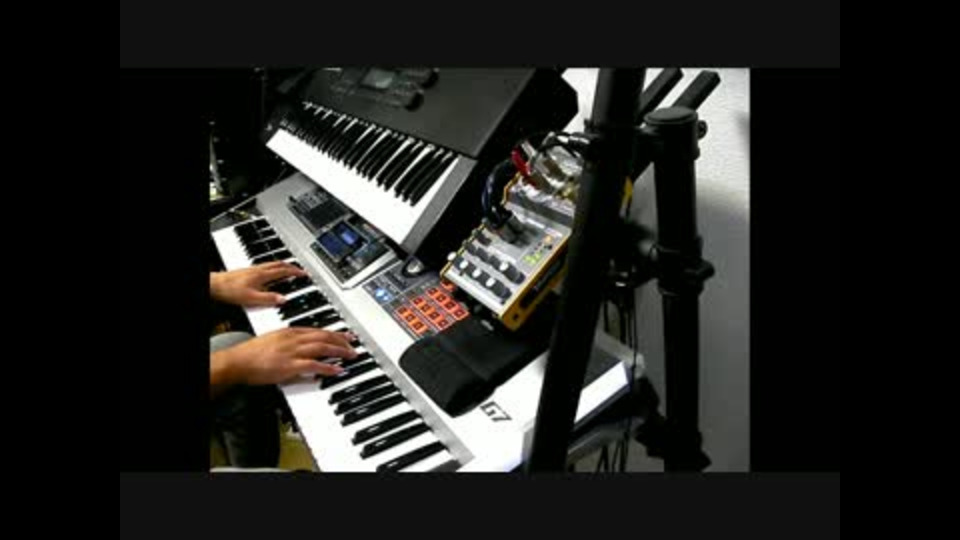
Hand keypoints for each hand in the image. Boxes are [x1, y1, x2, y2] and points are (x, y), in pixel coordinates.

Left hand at [210, 262, 306, 306]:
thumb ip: (269, 299)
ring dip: (282, 265)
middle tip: (299, 269)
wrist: (215, 285)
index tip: (304, 273)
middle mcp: (258, 269)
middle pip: (279, 263)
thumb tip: (284, 299)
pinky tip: (269, 273)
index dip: (295, 272)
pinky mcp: (247, 271)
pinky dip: (272, 268)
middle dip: (291, 266)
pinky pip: (265, 266)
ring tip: (288, 269)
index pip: (283, 270)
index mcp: (262, 275)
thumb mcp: (251, 298)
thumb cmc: (230, 290)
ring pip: (271, 263)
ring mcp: (252, 269)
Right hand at [214, 327, 358, 386]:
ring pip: (322, 347)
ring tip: (351, 355)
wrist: (238, 361)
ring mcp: (293, 352)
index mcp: (290, 332)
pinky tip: (338, 370)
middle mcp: (294, 339)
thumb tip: (303, 348)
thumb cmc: (252, 353)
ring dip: (340, 351)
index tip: (346, 335)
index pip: (317, 329)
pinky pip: (314, 365)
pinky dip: (328, 367)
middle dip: (342, 340)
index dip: (334, 332)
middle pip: (324, 336)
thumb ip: (290, 342)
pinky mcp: (290, 366)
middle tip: (354, 344)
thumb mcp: (274, 340)